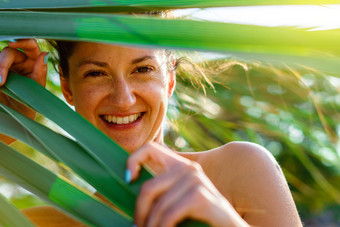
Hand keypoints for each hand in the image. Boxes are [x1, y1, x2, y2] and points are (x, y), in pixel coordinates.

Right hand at [0, 39, 47, 143]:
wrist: (12, 120)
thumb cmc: (28, 106)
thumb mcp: (35, 90)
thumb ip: (40, 72)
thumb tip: (46, 54)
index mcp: (33, 62)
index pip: (30, 45)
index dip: (23, 40)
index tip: (12, 44)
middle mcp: (19, 61)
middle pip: (9, 51)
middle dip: (2, 64)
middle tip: (0, 81)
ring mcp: (5, 66)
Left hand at [127, 142, 248, 226]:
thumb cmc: (201, 217)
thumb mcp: (178, 200)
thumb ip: (161, 192)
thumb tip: (128, 187)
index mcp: (180, 165)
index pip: (149, 148)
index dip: (133, 160)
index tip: (129, 180)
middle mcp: (188, 168)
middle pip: (148, 187)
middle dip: (139, 213)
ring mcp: (195, 180)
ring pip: (158, 206)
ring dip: (150, 226)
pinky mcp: (200, 196)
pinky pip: (169, 215)